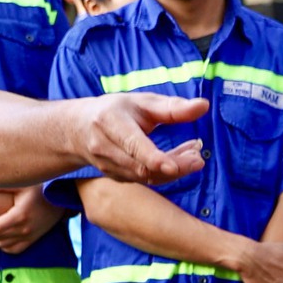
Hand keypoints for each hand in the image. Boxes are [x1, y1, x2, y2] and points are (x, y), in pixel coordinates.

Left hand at [0, 186, 65, 255]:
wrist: (62, 199)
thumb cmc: (41, 188)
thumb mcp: (22, 183)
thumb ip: (2, 185)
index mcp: (20, 216)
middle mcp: (25, 229)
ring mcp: (30, 236)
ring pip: (4, 246)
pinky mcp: (34, 239)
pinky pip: (15, 250)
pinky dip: (4, 247)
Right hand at [73, 93, 209, 186]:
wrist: (78, 130)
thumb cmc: (114, 111)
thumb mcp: (141, 102)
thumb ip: (172, 107)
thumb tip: (204, 106)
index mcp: (110, 123)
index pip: (133, 145)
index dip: (153, 158)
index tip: (172, 166)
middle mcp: (105, 148)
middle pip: (143, 167)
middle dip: (174, 166)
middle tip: (198, 158)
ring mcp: (109, 167)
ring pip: (147, 176)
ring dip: (174, 169)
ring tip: (194, 155)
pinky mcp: (116, 179)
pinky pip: (146, 180)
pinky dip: (166, 173)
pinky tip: (181, 160)